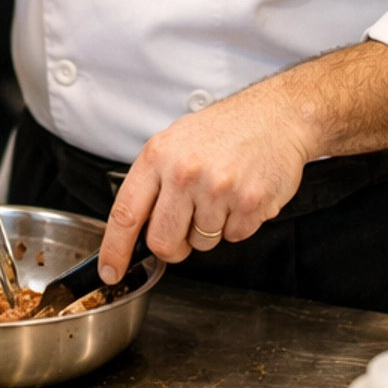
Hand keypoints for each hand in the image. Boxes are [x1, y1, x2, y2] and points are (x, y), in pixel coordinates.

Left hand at [97, 74, 315, 283]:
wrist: (276, 116)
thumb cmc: (224, 129)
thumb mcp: (174, 141)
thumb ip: (153, 182)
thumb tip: (137, 226)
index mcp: (158, 156)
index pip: (126, 214)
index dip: (115, 250)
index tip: (112, 271)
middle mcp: (185, 173)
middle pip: (163, 242)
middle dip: (172, 246)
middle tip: (184, 229)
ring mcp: (218, 189)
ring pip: (201, 244)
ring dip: (210, 229)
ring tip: (221, 195)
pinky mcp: (250, 203)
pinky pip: (234, 237)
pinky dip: (237, 224)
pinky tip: (240, 196)